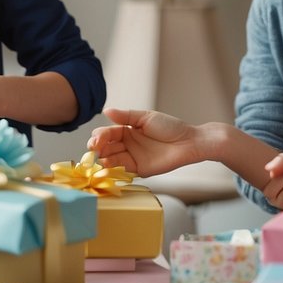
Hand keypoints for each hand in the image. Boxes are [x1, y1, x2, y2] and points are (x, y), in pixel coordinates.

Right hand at [85, 108, 202, 176]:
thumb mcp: (145, 117)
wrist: (188, 142)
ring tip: (99, 157)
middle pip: (106, 147)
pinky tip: (108, 166)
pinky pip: (122, 170)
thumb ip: (125, 116)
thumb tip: (106, 111)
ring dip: (103, 159)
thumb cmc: (170, 127)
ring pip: (111, 159)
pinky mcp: (139, 170)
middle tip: (93, 148)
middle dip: (97, 148)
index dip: (99, 136)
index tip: (95, 139)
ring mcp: (132, 158)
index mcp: (127, 130)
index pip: (107, 134)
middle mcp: (127, 145)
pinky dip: (113, 169)